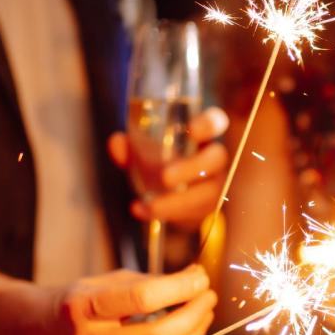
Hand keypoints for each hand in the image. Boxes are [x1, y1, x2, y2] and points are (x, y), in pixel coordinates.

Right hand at [0, 266, 216, 334]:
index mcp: (81, 309)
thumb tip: (196, 280)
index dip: (180, 287)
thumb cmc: (76, 304)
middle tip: (208, 299)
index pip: (141, 298)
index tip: (200, 277)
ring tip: (202, 320)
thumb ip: (148, 283)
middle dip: (193, 316)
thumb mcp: (102, 283)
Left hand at [109, 107, 229, 229]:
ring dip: (178, 201)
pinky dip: (165, 213)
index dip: (208, 123)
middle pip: (217, 158)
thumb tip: (117, 142)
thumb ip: (132, 147)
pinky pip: (193, 213)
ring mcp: (214, 184)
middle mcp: (214, 158)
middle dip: (193, 168)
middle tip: (165, 177)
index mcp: (201, 135)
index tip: (193, 130)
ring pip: (209, 192)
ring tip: (151, 206)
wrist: (173, 198)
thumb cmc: (162, 165)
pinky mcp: (208, 208)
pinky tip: (141, 211)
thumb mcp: (145, 153)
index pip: (215, 122)